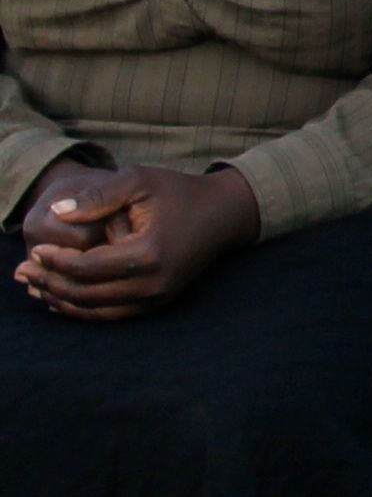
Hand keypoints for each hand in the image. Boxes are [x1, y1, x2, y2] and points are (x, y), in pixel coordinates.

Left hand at [15, 162, 259, 317]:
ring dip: (60, 300)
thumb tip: (56, 213)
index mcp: (147, 254)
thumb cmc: (179, 192)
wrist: (224, 214)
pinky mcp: (158, 304)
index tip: (33, 251)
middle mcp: (152, 284)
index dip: (54, 262)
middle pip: (84, 294)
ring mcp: (156, 298)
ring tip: (34, 286)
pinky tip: (60, 296)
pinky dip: (81, 308)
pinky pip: (110, 315)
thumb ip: (97, 195)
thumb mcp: (139, 181)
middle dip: (48, 284)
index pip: (85, 267)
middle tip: (21, 272)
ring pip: (94, 310)